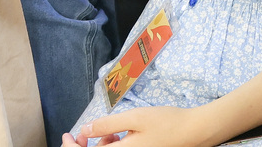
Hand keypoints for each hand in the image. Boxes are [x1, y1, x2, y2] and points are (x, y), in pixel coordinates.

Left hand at [66, 105, 209, 146]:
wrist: (194, 131)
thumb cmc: (167, 122)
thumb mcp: (136, 117)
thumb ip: (108, 124)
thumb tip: (85, 130)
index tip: (66, 135)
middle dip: (85, 145)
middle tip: (84, 130)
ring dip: (100, 144)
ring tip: (110, 130)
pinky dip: (112, 145)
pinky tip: (119, 135)